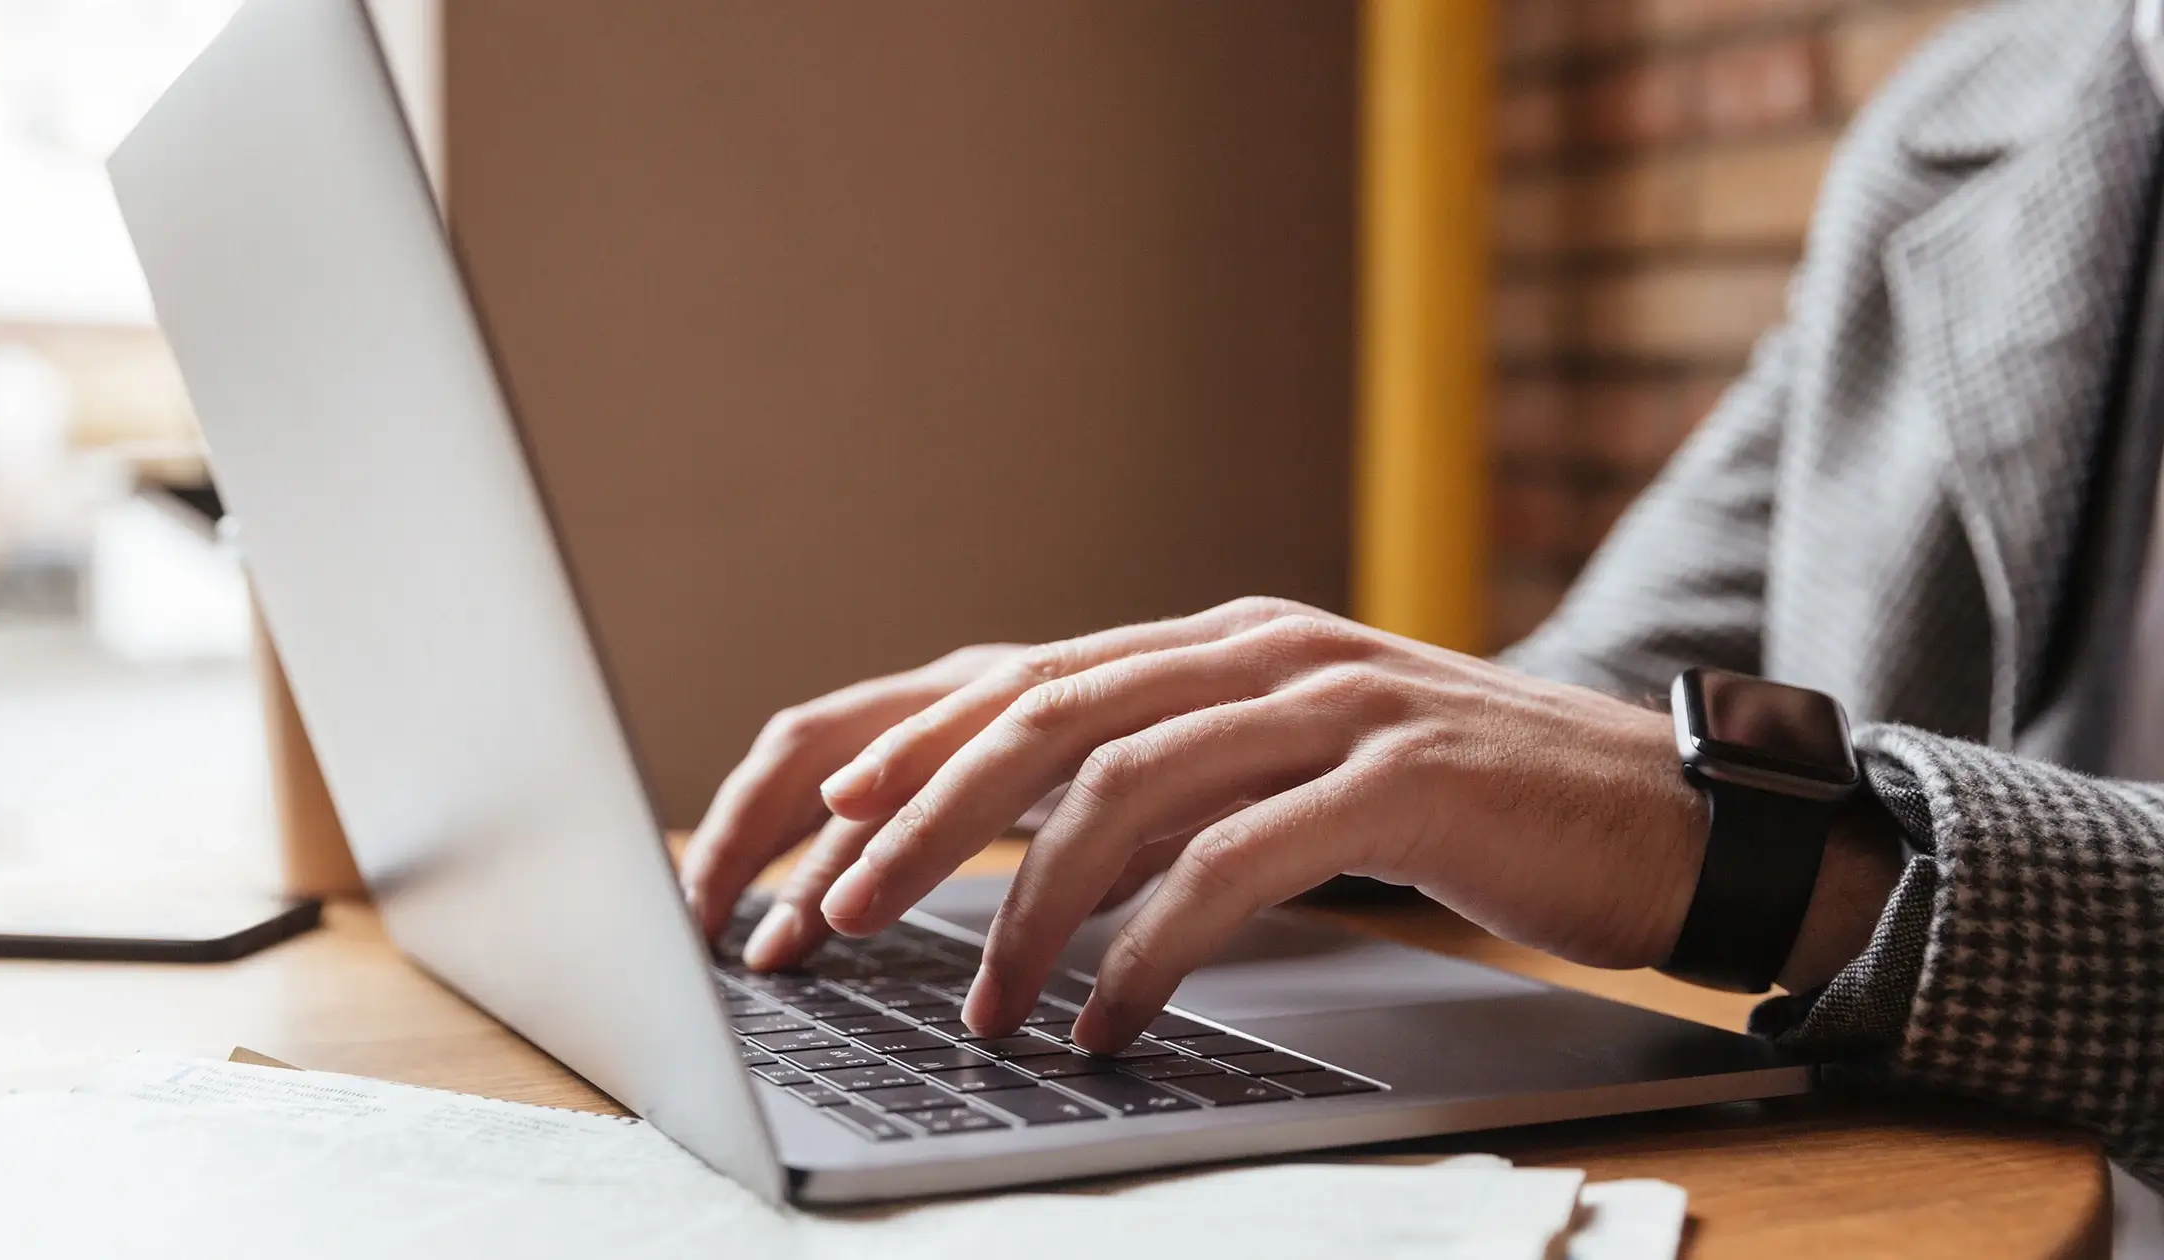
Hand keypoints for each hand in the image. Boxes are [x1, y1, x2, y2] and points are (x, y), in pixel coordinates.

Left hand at [728, 597, 1714, 1052]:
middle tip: (820, 926)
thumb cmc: (1449, 808)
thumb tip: (991, 848)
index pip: (992, 682)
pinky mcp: (1398, 772)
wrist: (1656, 806)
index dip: (870, 754)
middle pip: (1028, 715)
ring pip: (1119, 778)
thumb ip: (1146, 793)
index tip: (771, 851)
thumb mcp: (1271, 781)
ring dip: (1021, 904)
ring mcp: (1322, 701)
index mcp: (1195, 649)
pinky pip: (1239, 857)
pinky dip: (1153, 945)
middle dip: (904, 824)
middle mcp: (1242, 652)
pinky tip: (1104, 1019)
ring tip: (974, 1009)